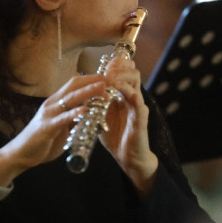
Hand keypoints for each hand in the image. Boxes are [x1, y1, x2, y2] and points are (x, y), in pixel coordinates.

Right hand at [0, 74, 110, 186]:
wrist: (22, 153)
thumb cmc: (43, 139)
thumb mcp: (62, 126)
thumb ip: (74, 118)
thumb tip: (91, 113)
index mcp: (56, 102)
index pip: (74, 83)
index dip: (91, 78)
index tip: (107, 77)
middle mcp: (52, 104)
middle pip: (73, 86)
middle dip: (92, 81)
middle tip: (108, 79)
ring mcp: (48, 114)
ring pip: (69, 99)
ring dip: (87, 92)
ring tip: (101, 88)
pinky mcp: (47, 127)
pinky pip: (62, 118)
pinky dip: (74, 113)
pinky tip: (85, 110)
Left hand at [98, 54, 158, 194]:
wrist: (128, 158)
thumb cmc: (116, 137)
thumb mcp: (102, 116)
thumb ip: (95, 104)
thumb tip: (81, 93)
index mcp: (124, 96)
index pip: (124, 73)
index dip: (115, 65)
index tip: (103, 64)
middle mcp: (133, 99)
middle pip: (132, 72)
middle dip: (119, 67)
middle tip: (107, 69)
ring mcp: (138, 108)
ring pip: (136, 84)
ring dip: (123, 78)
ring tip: (110, 78)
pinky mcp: (141, 121)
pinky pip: (139, 105)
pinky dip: (132, 97)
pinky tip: (125, 94)